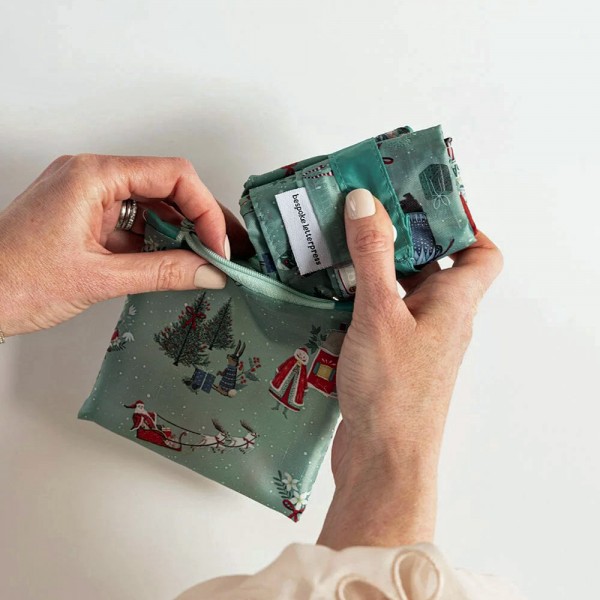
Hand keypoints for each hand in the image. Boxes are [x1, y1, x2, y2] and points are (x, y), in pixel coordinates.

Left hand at [0, 154, 251, 336]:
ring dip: (179, 233)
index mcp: (92, 176)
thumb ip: (162, 273)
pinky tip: (174, 264)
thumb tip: (208, 271)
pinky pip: (133, 223)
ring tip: (205, 261)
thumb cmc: (10, 281)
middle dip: (199, 219)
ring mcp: (86, 198)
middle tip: (224, 250)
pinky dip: (155, 244)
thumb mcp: (98, 278)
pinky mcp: (84, 219)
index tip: (218, 244)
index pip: (173, 174)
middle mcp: (91, 178)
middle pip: (166, 186)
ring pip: (151, 206)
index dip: (204, 209)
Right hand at [318, 188, 502, 548]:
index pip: (483, 253)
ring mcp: (414, 339)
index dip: (464, 224)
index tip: (427, 202)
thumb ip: (372, 255)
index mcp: (454, 302)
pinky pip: (378, 314)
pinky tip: (326, 290)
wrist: (382, 460)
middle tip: (366, 212)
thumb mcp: (379, 312)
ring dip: (373, 267)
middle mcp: (440, 318)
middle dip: (402, 236)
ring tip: (338, 244)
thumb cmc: (392, 391)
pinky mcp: (388, 356)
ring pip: (399, 289)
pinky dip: (358, 298)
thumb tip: (366, 201)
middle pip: (433, 264)